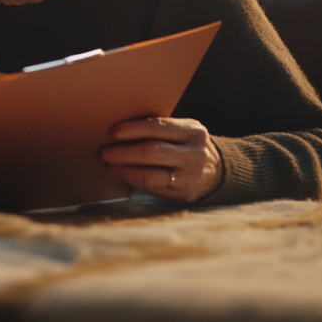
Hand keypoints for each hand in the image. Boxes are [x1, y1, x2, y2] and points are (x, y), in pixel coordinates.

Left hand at [100, 116, 222, 202]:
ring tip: (109, 164)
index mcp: (193, 131)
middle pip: (152, 152)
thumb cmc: (187, 145)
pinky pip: (152, 188)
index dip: (133, 129)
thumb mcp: (182, 131)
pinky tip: (122, 174)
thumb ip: (159, 129)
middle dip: (124, 152)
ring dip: (124, 169)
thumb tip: (119, 130)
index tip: (113, 132)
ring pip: (149, 174)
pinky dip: (132, 180)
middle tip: (105, 152)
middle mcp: (194, 154)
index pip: (158, 127)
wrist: (217, 171)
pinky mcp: (183, 194)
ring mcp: (190, 176)